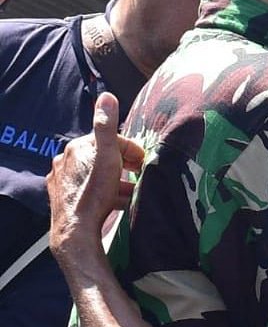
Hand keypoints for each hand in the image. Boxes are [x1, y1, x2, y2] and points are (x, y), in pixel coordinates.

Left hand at [47, 92, 143, 261]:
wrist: (76, 230)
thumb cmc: (94, 194)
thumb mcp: (108, 157)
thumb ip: (107, 126)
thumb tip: (106, 96)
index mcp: (78, 147)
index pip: (111, 141)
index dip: (131, 149)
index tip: (144, 161)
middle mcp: (66, 160)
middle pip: (103, 158)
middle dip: (124, 165)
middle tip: (140, 175)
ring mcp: (64, 180)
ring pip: (96, 176)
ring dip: (115, 182)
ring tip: (131, 193)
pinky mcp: (64, 197)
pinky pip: (87, 190)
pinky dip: (102, 193)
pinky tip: (114, 203)